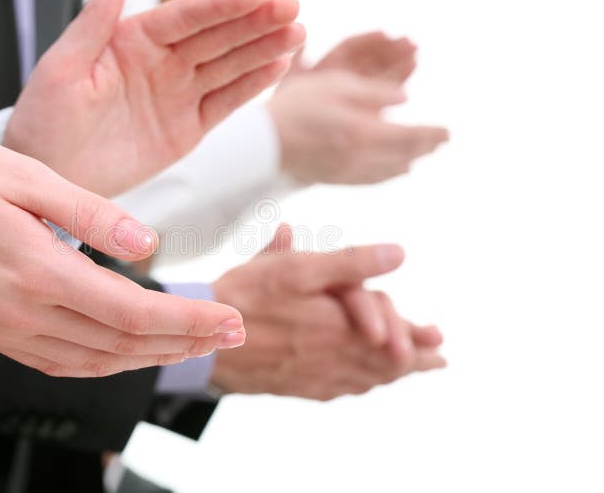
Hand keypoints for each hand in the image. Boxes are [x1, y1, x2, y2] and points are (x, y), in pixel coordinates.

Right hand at [0, 131, 245, 377]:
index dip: (188, 320)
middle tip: (231, 334)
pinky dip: (106, 364)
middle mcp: (25, 314)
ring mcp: (9, 331)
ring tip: (193, 343)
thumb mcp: (28, 176)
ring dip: (151, 358)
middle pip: (123, 345)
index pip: (133, 313)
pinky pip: (63, 364)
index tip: (229, 318)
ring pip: (96, 362)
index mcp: (38, 272)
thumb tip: (146, 242)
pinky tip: (130, 353)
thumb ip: (92, 214)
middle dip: (184, 343)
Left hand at [5, 0, 305, 196]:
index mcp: (131, 41)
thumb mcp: (63, 67)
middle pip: (217, 36)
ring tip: (296, 34)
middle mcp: (160, 63)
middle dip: (255, 22)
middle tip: (291, 8)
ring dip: (263, 50)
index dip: (222, 5)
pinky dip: (251, 87)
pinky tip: (276, 67)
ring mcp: (177, 95)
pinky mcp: (187, 129)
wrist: (49, 176)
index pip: (186, 17)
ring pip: (229, 66)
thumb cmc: (43, 120)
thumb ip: (97, 19)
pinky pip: (225, 103)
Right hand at [209, 225, 444, 399]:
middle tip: (438, 359)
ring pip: (366, 377)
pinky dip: (362, 385)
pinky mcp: (298, 385)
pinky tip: (365, 383)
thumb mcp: (297, 269)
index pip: (388, 330)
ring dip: (394, 375)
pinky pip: (341, 389)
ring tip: (413, 372)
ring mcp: (316, 374)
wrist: (205, 343)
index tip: (437, 336)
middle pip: (385, 360)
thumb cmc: (246, 298)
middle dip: (415, 359)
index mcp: (338, 324)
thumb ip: (350, 263)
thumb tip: (397, 253)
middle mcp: (333, 354)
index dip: (412, 330)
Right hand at [269, 32, 448, 183]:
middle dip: (424, 147)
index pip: (410, 136)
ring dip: (409, 161)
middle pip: (403, 155)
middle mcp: (360, 158)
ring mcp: (346, 172)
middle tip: (441, 141)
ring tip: (421, 155)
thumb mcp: (336, 85)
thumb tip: (405, 99)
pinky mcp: (333, 178)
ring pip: (389, 170)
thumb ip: (374, 93)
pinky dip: (389, 173)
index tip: (448, 131)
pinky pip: (371, 179)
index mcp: (364, 133)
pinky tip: (395, 170)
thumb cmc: (295, 106)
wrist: (260, 142)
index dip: (432, 134)